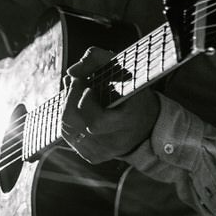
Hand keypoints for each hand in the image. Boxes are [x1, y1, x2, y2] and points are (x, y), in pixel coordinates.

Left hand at [61, 47, 160, 163]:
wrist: (147, 122)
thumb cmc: (132, 90)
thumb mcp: (123, 67)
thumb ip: (96, 58)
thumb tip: (71, 72)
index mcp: (127, 123)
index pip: (95, 121)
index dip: (84, 100)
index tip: (86, 82)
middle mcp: (115, 142)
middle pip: (74, 123)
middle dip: (70, 99)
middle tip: (76, 83)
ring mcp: (103, 152)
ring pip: (67, 130)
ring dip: (67, 107)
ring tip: (77, 94)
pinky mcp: (93, 157)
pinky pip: (69, 138)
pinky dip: (70, 121)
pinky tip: (80, 111)